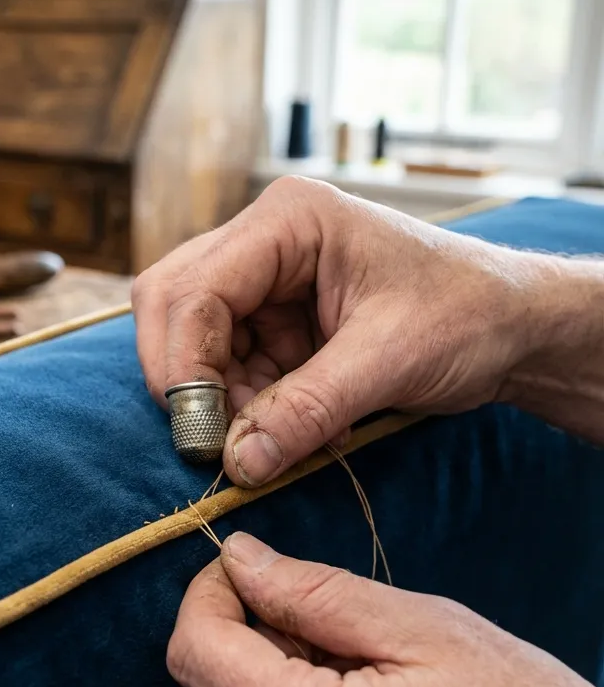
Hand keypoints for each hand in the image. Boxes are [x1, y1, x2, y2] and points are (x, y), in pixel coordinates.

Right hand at [133, 176, 549, 485]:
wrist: (512, 327)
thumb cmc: (468, 314)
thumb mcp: (388, 360)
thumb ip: (307, 410)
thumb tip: (237, 465)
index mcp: (287, 221)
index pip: (195, 287)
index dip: (184, 362)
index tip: (199, 433)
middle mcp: (263, 242)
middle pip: (174, 304)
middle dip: (187, 377)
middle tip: (214, 438)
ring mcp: (264, 281)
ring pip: (193, 342)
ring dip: (221, 400)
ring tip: (278, 436)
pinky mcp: (272, 321)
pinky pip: (228, 367)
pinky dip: (246, 406)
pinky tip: (292, 426)